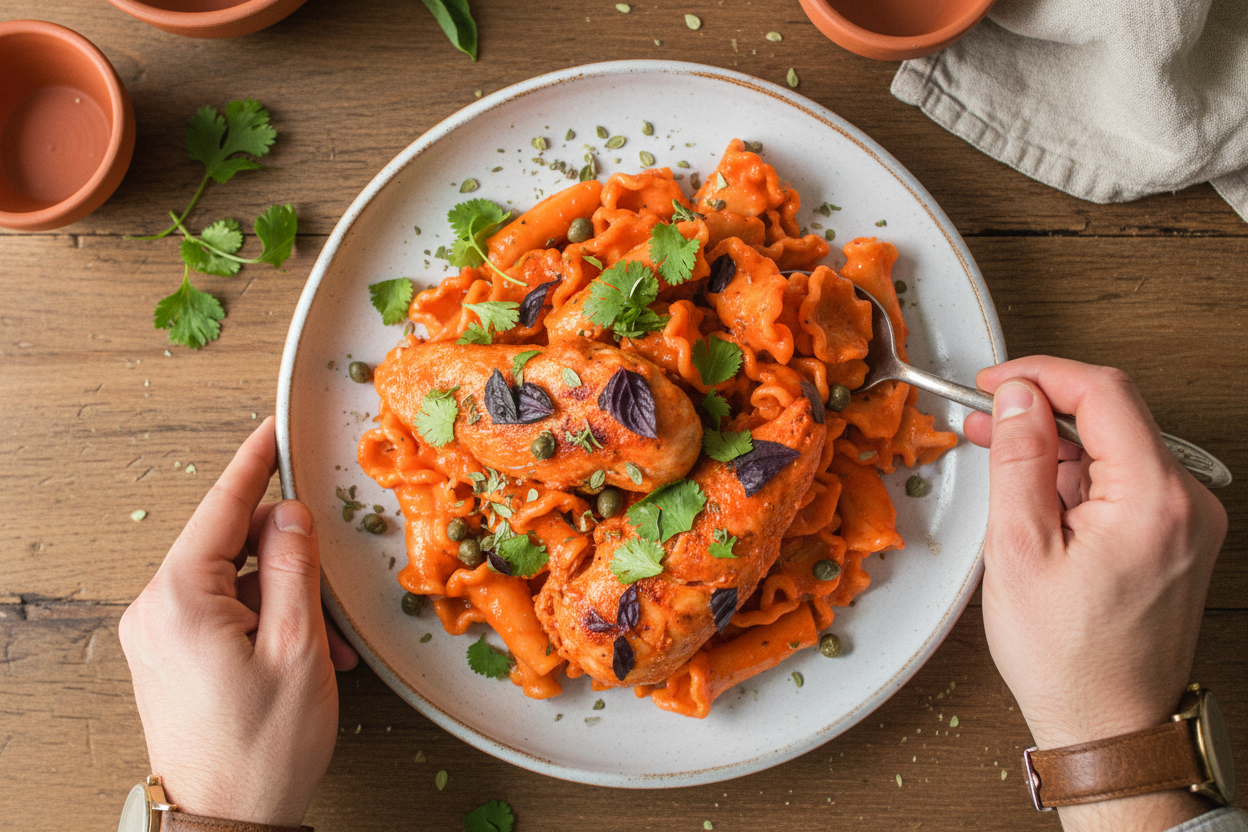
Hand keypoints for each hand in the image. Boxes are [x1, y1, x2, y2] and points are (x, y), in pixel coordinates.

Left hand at [118, 418, 357, 826]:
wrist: (225, 823)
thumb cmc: (260, 749)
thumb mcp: (298, 647)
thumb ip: (294, 567)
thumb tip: (290, 514)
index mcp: (179, 599)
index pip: (222, 508)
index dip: (254, 463)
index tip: (273, 429)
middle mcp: (155, 611)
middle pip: (230, 546)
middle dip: (288, 561)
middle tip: (329, 592)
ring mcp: (157, 635)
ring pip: (232, 583)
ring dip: (283, 601)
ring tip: (322, 645)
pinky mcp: (167, 656)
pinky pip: (221, 613)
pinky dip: (265, 622)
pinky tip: (300, 653)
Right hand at [964, 358, 1226, 831]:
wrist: (1110, 726)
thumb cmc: (1067, 657)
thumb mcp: (1020, 549)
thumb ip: (1019, 460)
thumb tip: (1019, 397)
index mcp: (1154, 500)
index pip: (1104, 392)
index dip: (1041, 374)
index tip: (993, 382)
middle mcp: (1187, 504)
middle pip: (1112, 415)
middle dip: (1042, 408)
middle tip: (984, 418)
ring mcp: (1187, 521)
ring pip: (1115, 447)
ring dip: (1055, 444)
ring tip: (1000, 458)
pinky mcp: (1176, 537)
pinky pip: (1124, 480)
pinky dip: (1076, 475)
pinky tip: (1035, 493)